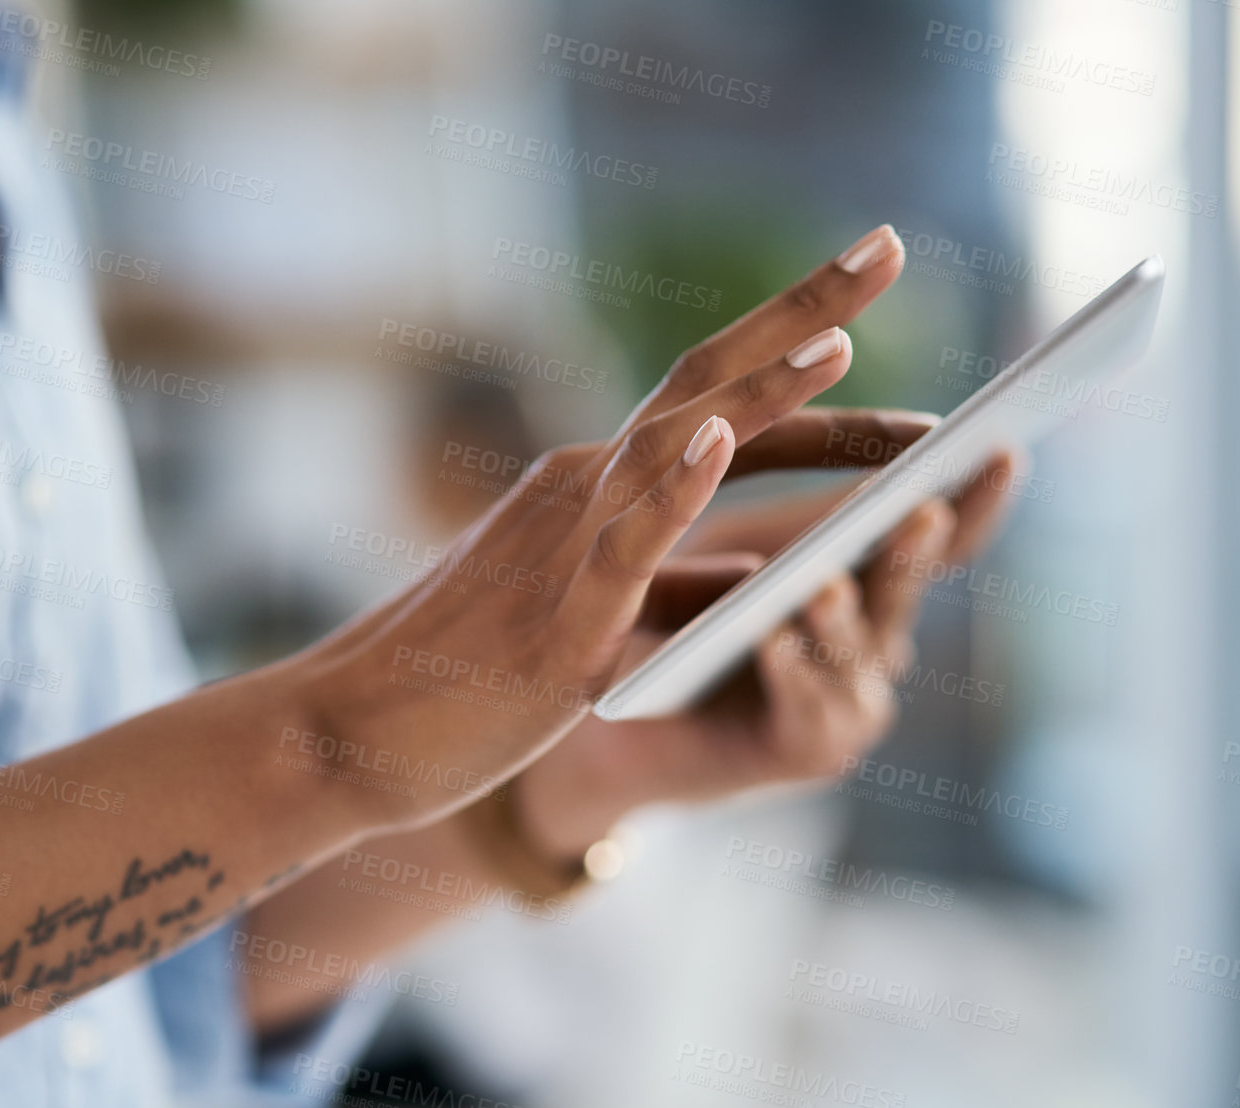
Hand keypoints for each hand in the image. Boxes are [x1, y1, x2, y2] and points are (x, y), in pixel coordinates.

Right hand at [289, 225, 929, 834]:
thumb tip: (761, 575)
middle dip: (802, 314)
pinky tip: (716, 442)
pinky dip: (669, 490)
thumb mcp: (587, 613)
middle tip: (889, 244)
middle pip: (704, 384)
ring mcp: (562, 551)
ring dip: (760, 392)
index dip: (790, 331)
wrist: (350, 731)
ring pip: (670, 448)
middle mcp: (579, 492)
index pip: (704, 389)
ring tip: (843, 336)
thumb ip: (676, 586)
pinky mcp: (553, 625)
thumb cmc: (466, 673)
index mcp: (588, 486)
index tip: (867, 280)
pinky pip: (618, 548)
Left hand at [509, 453, 1019, 861]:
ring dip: (843, 614)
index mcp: (862, 572)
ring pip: (855, 650)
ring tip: (824, 582)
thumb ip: (791, 503)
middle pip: (904, 585)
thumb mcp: (736, 538)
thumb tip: (835, 389)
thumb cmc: (678, 617)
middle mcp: (870, 637)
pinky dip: (790, 670)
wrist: (617, 726)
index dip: (970, 495)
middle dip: (917, 547)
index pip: (932, 528)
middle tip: (926, 507)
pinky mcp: (799, 749)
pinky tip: (772, 636)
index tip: (1002, 443)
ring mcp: (843, 698)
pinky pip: (805, 709)